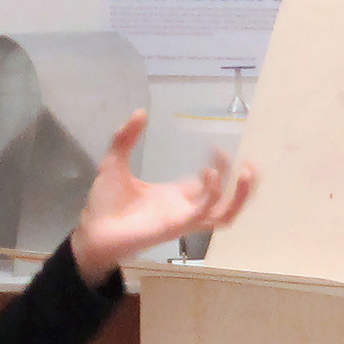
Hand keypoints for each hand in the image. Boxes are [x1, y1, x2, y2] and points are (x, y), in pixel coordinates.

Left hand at [68, 112, 259, 285]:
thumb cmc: (105, 204)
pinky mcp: (175, 226)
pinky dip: (212, 195)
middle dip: (242, 186)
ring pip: (225, 213)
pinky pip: (203, 214)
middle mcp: (184, 209)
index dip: (219, 166)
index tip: (217, 147)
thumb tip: (140, 112)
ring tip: (247, 173)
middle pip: (226, 202)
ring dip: (239, 196)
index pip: (209, 184)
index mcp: (175, 197)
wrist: (91, 231)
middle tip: (252, 166)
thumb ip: (127, 138)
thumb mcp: (115, 163)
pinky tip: (211, 174)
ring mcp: (182, 219)